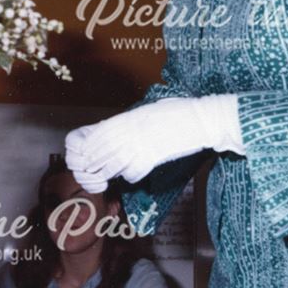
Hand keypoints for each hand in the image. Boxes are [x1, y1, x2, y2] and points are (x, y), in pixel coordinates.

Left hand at [65, 95, 243, 192]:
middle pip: (102, 149)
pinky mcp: (155, 158)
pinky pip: (134, 171)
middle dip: (93, 161)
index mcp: (130, 117)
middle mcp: (133, 130)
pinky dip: (130, 175)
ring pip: (114, 163)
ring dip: (108, 172)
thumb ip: (133, 120)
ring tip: (105, 177)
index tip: (85, 153)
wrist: (201, 119)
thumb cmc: (178, 112)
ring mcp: (143, 144)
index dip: (89, 145)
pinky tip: (130, 175)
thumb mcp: (150, 111)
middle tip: (90, 170)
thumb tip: (120, 127)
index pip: (99, 133)